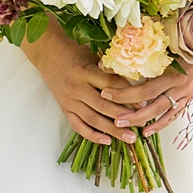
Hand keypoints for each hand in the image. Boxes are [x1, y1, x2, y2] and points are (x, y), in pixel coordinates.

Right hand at [21, 30, 150, 145]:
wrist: (48, 53)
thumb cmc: (75, 51)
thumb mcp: (93, 55)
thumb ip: (110, 70)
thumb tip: (135, 84)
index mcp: (86, 72)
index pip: (111, 86)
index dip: (129, 95)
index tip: (145, 103)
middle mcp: (77, 88)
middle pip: (103, 106)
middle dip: (124, 117)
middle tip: (141, 125)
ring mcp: (69, 100)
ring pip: (93, 119)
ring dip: (112, 130)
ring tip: (129, 138)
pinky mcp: (65, 109)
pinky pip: (78, 126)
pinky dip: (92, 135)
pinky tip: (107, 140)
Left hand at [109, 49, 192, 134]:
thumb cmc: (186, 41)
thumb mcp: (165, 44)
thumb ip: (140, 53)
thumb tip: (110, 60)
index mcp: (172, 72)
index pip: (145, 90)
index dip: (125, 94)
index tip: (107, 94)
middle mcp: (180, 86)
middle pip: (153, 106)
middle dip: (133, 115)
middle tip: (116, 121)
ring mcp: (186, 94)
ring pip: (163, 113)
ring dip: (145, 122)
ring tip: (127, 128)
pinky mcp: (189, 98)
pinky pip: (174, 115)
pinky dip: (161, 124)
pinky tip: (148, 131)